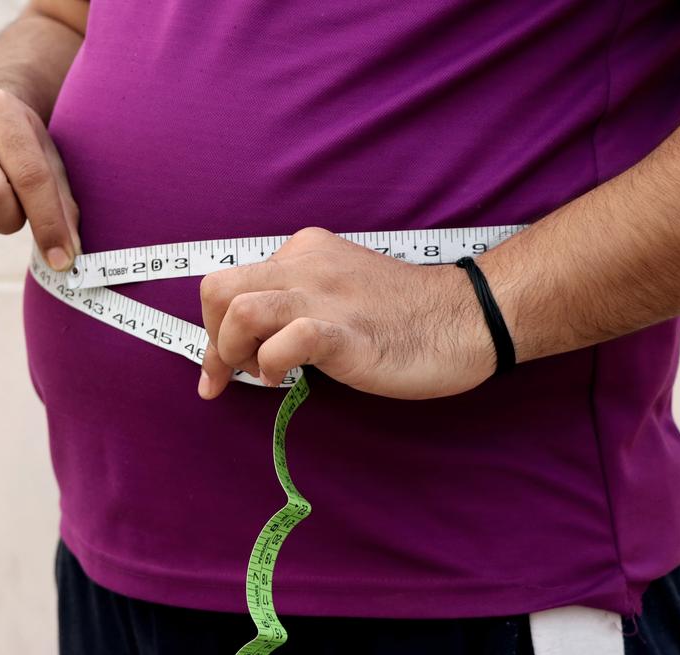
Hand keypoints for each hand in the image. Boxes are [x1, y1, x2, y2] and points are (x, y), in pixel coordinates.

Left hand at [198, 227, 497, 399]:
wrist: (467, 318)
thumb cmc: (403, 315)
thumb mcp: (338, 290)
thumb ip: (296, 302)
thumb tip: (251, 342)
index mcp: (302, 251)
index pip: (230, 283)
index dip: (213, 331)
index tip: (217, 371)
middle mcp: (305, 264)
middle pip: (218, 290)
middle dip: (212, 340)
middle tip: (236, 372)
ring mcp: (324, 296)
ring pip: (240, 310)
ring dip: (233, 352)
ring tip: (262, 374)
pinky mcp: (344, 330)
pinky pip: (286, 340)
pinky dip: (272, 365)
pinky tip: (287, 379)